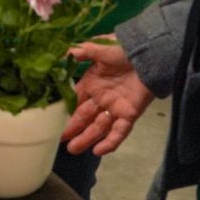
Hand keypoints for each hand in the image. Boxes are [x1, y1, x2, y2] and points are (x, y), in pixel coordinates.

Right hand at [62, 37, 153, 154]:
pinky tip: (98, 151)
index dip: (64, 111)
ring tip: (73, 150)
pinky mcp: (130, 114)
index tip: (50, 121)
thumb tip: (63, 53)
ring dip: (86, 138)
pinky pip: (119, 132)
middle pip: (84, 118)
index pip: (74, 101)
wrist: (148, 55)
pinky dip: (110, 142)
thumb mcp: (98, 47)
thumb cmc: (122, 49)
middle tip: (59, 141)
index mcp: (90, 84)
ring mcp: (115, 108)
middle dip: (72, 129)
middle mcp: (100, 99)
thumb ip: (81, 52)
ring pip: (98, 128)